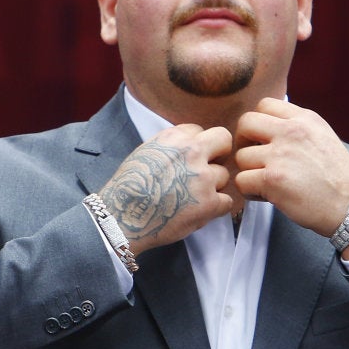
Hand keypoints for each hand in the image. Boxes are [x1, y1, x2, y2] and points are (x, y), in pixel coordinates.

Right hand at [99, 124, 232, 254]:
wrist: (121, 218)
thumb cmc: (128, 188)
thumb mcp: (146, 152)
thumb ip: (171, 145)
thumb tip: (190, 144)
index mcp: (174, 138)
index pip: (199, 130)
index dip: (196, 146)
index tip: (189, 159)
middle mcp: (191, 153)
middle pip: (224, 140)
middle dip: (219, 154)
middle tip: (208, 169)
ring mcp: (203, 178)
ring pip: (224, 176)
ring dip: (212, 187)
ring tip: (191, 198)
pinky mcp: (209, 203)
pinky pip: (227, 201)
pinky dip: (216, 208)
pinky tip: (198, 212)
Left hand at [235, 98, 348, 236]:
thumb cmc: (338, 177)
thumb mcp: (323, 136)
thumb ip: (297, 128)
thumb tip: (267, 128)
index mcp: (304, 119)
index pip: (264, 105)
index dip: (258, 124)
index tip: (263, 141)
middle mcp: (291, 131)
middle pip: (245, 123)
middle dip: (243, 142)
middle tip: (254, 159)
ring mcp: (280, 154)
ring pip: (240, 156)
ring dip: (248, 171)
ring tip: (265, 183)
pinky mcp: (272, 179)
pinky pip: (241, 180)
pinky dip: (249, 191)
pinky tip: (266, 196)